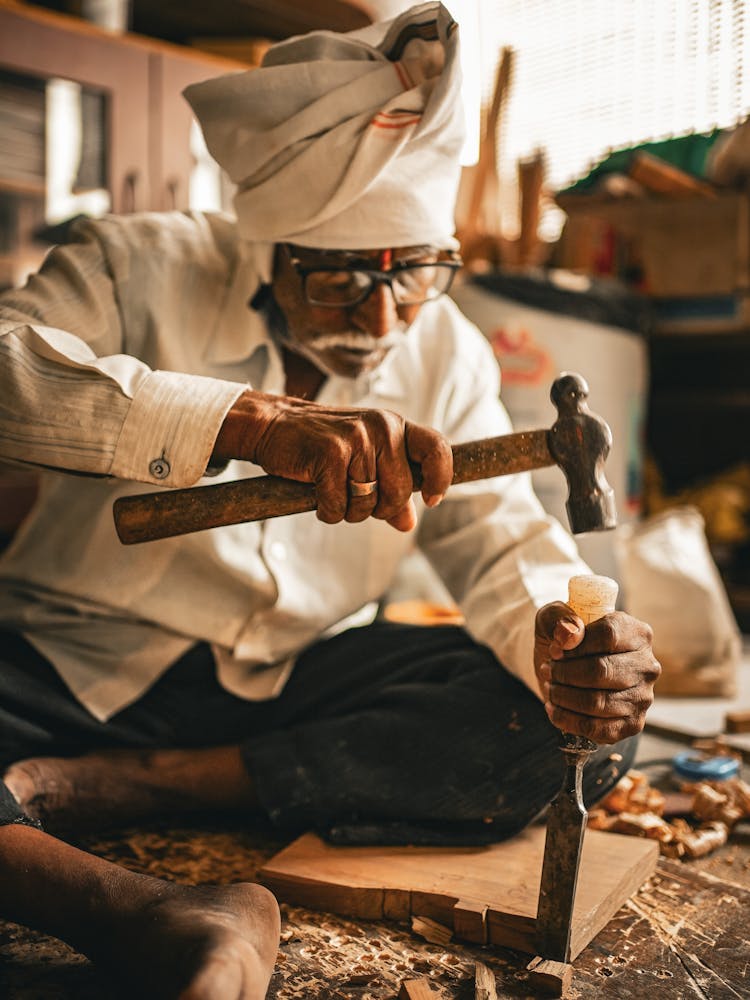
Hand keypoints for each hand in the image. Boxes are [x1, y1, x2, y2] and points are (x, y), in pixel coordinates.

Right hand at [212, 390, 452, 530]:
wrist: (272, 425)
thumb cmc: (321, 444)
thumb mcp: (363, 458)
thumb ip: (390, 486)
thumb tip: (409, 522)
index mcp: (394, 425)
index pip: (436, 449)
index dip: (440, 478)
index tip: (430, 500)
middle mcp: (381, 427)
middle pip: (398, 493)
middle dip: (378, 509)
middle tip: (355, 499)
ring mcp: (356, 439)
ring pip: (368, 504)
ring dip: (348, 511)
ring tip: (332, 491)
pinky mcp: (330, 454)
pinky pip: (338, 506)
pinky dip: (327, 512)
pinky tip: (316, 495)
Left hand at [534, 601, 660, 743]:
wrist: (568, 667)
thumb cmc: (566, 638)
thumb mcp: (554, 617)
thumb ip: (558, 618)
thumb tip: (569, 635)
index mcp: (637, 633)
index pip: (608, 635)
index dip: (576, 645)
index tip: (555, 650)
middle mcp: (647, 666)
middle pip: (602, 671)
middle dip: (565, 673)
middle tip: (547, 671)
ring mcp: (642, 697)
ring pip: (598, 702)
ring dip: (564, 696)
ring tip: (550, 687)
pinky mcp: (632, 724)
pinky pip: (599, 729)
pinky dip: (569, 721)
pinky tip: (553, 709)